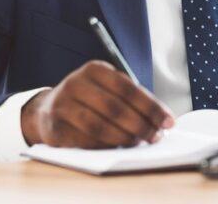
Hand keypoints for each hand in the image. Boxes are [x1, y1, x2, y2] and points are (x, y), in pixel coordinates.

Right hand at [21, 60, 174, 147]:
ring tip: (139, 142)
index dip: (150, 107)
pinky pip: (85, 141)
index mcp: (94, 69)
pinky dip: (106, 146)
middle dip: (141, 125)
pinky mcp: (54, 128)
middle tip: (156, 136)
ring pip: (99, 127)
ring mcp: (61, 106)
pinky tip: (117, 147)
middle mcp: (75, 84)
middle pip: (115, 108)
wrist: (49, 108)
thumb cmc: (90, 98)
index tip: (168, 121)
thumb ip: (132, 98)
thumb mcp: (108, 87)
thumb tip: (161, 119)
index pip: (128, 88)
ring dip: (125, 138)